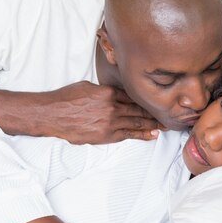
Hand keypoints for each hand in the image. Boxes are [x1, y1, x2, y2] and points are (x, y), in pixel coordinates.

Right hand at [43, 81, 163, 143]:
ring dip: (151, 125)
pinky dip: (140, 135)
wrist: (52, 114)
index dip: (146, 100)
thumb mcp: (88, 87)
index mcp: (108, 92)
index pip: (132, 97)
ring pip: (136, 123)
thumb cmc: (66, 99)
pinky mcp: (105, 135)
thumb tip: (115, 94)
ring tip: (164, 127)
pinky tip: (151, 135)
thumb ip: (104, 91)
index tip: (157, 102)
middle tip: (168, 116)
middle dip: (154, 114)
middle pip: (138, 110)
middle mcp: (112, 107)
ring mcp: (109, 122)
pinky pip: (127, 135)